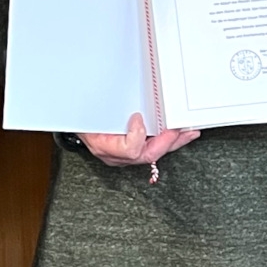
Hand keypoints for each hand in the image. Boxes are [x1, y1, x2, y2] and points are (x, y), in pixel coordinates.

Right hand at [80, 113, 199, 167]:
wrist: (76, 121)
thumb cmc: (82, 119)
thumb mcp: (88, 116)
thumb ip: (103, 113)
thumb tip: (129, 111)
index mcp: (105, 147)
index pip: (130, 150)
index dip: (137, 135)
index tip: (138, 118)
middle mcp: (117, 155)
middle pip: (148, 154)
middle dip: (168, 142)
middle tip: (182, 130)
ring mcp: (125, 155)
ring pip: (154, 153)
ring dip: (174, 141)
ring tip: (189, 132)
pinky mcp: (133, 149)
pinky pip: (153, 148)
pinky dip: (169, 140)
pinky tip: (180, 134)